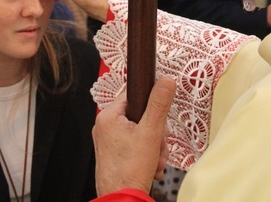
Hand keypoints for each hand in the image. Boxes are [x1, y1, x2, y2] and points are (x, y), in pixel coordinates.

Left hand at [93, 77, 176, 194]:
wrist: (122, 198)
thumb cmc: (130, 170)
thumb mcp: (151, 132)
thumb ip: (159, 104)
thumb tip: (166, 81)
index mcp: (108, 116)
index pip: (134, 95)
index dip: (151, 105)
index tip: (158, 117)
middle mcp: (104, 127)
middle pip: (140, 116)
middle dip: (155, 132)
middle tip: (158, 144)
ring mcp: (108, 142)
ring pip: (140, 132)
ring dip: (154, 146)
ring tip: (154, 160)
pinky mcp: (113, 154)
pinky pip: (134, 145)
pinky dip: (146, 155)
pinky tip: (151, 166)